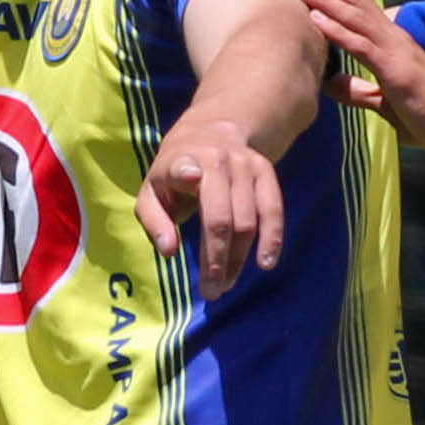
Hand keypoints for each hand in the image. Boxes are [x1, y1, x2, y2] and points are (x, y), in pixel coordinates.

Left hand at [134, 115, 285, 297]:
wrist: (211, 133)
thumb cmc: (174, 174)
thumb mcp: (151, 192)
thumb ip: (154, 221)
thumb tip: (169, 251)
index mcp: (181, 161)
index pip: (184, 167)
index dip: (187, 172)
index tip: (192, 178)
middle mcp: (216, 160)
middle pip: (220, 217)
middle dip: (216, 259)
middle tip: (212, 291)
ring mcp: (244, 164)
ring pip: (247, 221)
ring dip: (238, 258)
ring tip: (227, 284)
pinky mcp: (265, 170)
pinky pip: (273, 209)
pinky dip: (272, 238)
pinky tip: (265, 263)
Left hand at [277, 0, 424, 164]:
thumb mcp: (384, 101)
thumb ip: (357, 89)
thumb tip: (329, 83)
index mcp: (389, 40)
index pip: (355, 0)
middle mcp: (391, 36)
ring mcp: (395, 50)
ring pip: (352, 14)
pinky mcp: (396, 71)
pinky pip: (362, 46)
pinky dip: (338, 30)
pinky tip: (316, 17)